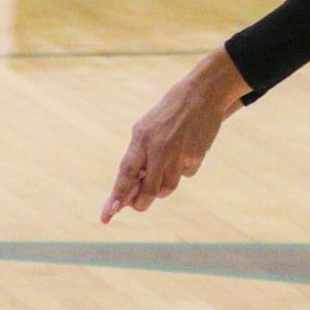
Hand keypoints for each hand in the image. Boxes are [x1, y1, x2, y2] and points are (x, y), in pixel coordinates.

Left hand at [101, 50, 248, 222]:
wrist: (202, 94)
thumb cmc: (168, 113)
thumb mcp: (145, 128)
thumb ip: (137, 155)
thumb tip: (130, 186)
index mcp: (142, 139)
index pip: (125, 174)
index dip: (117, 196)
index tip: (108, 215)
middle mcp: (160, 149)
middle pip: (148, 191)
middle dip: (141, 203)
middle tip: (138, 205)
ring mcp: (179, 154)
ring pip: (167, 187)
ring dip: (162, 187)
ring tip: (165, 167)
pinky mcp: (197, 156)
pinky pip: (186, 174)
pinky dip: (183, 170)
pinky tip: (185, 152)